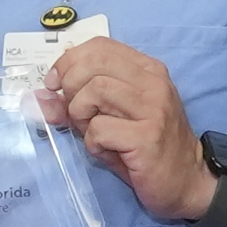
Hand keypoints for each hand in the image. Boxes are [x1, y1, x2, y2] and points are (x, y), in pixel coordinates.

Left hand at [36, 36, 208, 221]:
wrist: (187, 181)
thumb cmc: (146, 148)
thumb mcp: (111, 117)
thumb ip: (79, 102)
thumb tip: (39, 97)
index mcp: (146, 70)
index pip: (99, 46)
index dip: (68, 61)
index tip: (55, 84)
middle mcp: (153, 82)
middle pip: (93, 64)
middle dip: (70, 87)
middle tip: (76, 113)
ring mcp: (153, 108)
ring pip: (94, 92)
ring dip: (81, 116)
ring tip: (94, 133)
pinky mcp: (147, 137)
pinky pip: (99, 129)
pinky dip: (94, 143)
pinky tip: (108, 151)